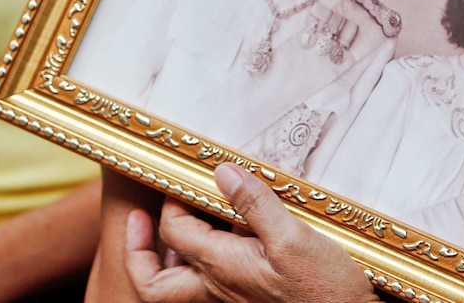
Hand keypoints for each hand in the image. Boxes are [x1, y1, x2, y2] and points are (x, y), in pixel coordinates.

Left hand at [125, 163, 379, 302]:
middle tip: (139, 220)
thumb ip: (257, 205)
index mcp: (222, 267)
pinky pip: (207, 289)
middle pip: (155, 283)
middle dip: (138, 252)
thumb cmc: (324, 288)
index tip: (182, 181)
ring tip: (175, 231)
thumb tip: (224, 173)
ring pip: (177, 290)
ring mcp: (232, 299)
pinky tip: (227, 244)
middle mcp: (218, 289)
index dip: (171, 204)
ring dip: (167, 262)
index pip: (175, 233)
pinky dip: (201, 267)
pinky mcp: (250, 300)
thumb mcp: (294, 237)